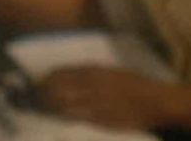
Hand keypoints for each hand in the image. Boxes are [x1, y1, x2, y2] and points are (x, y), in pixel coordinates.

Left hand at [40, 66, 174, 130]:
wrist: (155, 101)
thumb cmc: (134, 83)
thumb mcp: (111, 70)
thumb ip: (91, 70)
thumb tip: (69, 72)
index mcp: (95, 72)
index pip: (63, 73)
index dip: (48, 78)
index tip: (39, 80)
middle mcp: (92, 87)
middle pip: (60, 89)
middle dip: (44, 93)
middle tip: (35, 96)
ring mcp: (97, 104)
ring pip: (65, 105)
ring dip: (51, 106)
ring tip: (41, 107)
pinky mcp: (102, 120)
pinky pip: (78, 118)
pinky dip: (66, 116)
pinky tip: (60, 115)